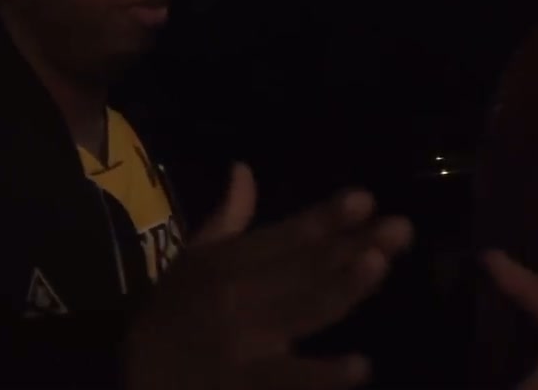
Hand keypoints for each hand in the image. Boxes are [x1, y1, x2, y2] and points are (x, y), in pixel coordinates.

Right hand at [125, 163, 413, 389]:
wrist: (136, 377)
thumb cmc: (171, 313)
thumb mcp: (192, 259)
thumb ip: (227, 218)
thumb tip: (244, 169)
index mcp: (223, 263)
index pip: (283, 237)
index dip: (324, 218)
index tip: (364, 199)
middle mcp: (235, 296)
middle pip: (304, 270)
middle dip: (351, 248)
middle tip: (400, 229)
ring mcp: (242, 343)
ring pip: (301, 313)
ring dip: (341, 289)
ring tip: (379, 264)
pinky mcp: (246, 385)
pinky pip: (287, 380)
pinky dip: (321, 375)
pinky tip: (359, 366)